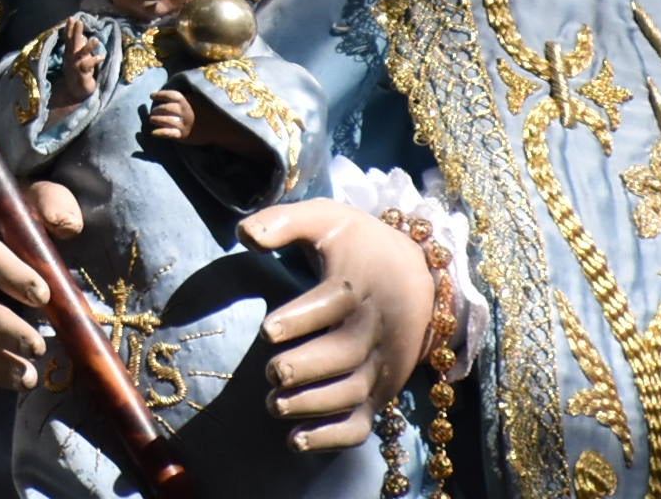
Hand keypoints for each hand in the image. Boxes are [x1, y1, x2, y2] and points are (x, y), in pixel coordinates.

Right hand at [54, 20, 102, 108]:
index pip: (68, 39)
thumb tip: (82, 36)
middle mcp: (71, 58)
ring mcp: (76, 66)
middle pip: (73, 43)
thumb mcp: (76, 59)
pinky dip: (95, 60)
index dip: (69, 28)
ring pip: (81, 54)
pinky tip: (101, 56)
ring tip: (95, 39)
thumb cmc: (77, 73)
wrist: (75, 92)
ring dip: (88, 47)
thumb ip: (78, 48)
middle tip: (78, 21)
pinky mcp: (83, 74)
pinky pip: (89, 66)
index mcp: (70, 53)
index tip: (71, 18)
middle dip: (75, 32)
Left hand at [143, 86, 239, 148]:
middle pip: (165, 108)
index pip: (170, 95)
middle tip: (154, 111)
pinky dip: (160, 133)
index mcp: (188, 100)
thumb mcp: (201, 98)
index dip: (160, 94)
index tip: (152, 95)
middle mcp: (184, 111)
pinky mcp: (185, 135)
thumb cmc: (212, 111)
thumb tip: (178, 88)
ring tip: (152, 119)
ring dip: (156, 119)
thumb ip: (190, 94)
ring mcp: (184, 123)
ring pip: (164, 120)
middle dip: (157, 109)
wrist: (224, 127)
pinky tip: (154, 133)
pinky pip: (169, 133)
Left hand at [238, 198, 441, 451]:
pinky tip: (296, 441)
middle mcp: (374, 328)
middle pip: (345, 355)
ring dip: (313, 405)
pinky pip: (363, 423)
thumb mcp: (324, 218)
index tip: (268, 330)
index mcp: (356, 285)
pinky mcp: (381, 391)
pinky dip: (333, 437)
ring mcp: (380, 364)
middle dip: (305, 368)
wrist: (418, 275)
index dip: (300, 318)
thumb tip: (243, 235)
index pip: (332, 304)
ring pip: (353, 392)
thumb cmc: (357, 245)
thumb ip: (282, 221)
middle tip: (273, 372)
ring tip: (274, 404)